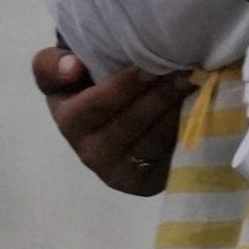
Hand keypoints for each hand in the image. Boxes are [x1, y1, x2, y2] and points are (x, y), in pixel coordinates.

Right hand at [30, 44, 189, 194]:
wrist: (101, 122)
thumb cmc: (81, 87)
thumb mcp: (58, 71)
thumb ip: (52, 65)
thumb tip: (72, 66)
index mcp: (68, 121)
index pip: (91, 106)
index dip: (119, 88)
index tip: (144, 68)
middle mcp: (88, 152)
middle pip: (129, 122)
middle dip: (157, 94)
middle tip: (183, 69)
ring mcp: (117, 171)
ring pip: (151, 139)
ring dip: (174, 110)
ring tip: (193, 83)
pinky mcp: (142, 183)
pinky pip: (166, 156)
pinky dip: (183, 129)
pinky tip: (195, 106)